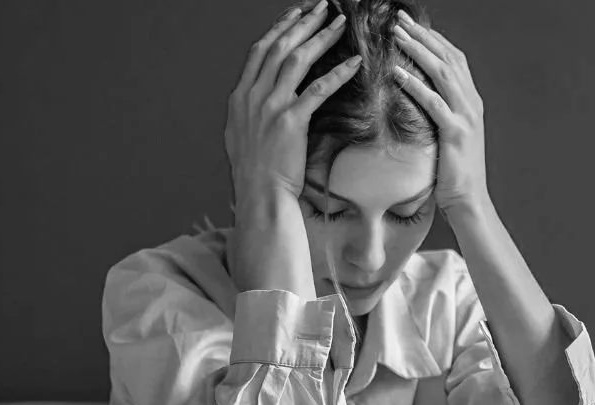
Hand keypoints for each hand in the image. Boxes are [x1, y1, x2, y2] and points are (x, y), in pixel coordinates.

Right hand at [225, 1, 362, 207]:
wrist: (259, 195)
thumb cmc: (255, 171)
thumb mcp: (240, 135)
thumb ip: (249, 110)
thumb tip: (257, 94)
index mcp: (240, 97)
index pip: (259, 50)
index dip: (279, 28)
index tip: (295, 13)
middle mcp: (252, 96)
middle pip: (278, 46)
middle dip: (302, 22)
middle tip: (323, 7)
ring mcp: (271, 108)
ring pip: (296, 60)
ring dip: (320, 37)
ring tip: (340, 23)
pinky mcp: (291, 122)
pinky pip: (318, 89)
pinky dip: (337, 72)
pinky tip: (353, 61)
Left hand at [390, 12, 488, 212]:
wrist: (469, 200)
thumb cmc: (454, 171)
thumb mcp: (449, 134)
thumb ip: (441, 111)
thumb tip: (417, 94)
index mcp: (471, 101)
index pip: (455, 58)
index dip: (434, 38)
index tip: (412, 24)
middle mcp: (472, 103)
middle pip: (448, 57)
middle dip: (423, 35)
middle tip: (400, 19)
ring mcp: (466, 117)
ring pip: (442, 73)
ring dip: (418, 50)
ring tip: (397, 35)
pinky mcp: (455, 133)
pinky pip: (433, 102)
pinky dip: (414, 85)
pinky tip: (396, 73)